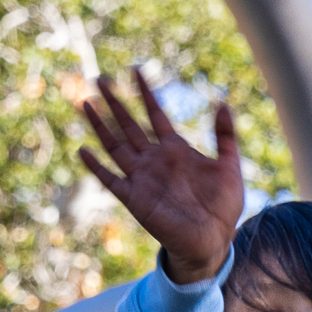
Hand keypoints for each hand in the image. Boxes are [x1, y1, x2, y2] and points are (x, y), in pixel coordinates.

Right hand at [76, 67, 241, 281]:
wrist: (213, 240)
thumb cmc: (222, 207)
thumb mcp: (229, 166)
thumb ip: (225, 136)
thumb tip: (223, 103)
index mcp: (175, 150)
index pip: (155, 114)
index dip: (145, 93)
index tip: (136, 71)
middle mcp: (154, 160)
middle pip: (129, 125)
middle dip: (116, 102)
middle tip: (100, 79)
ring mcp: (142, 178)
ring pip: (115, 145)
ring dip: (100, 126)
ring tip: (86, 103)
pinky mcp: (134, 198)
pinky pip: (110, 179)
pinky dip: (96, 166)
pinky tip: (82, 150)